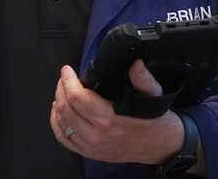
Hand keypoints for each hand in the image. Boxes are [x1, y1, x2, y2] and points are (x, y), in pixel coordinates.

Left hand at [49, 59, 184, 163]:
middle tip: (64, 77)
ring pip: (62, 123)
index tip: (67, 70)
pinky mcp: (90, 153)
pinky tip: (58, 112)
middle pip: (66, 109)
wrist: (160, 146)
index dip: (68, 80)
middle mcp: (96, 135)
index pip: (77, 97)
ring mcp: (91, 147)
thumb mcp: (154, 95)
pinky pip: (64, 139)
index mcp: (109, 119)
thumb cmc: (155, 119)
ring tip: (62, 91)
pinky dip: (56, 124)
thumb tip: (136, 63)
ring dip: (58, 104)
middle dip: (61, 89)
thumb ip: (143, 78)